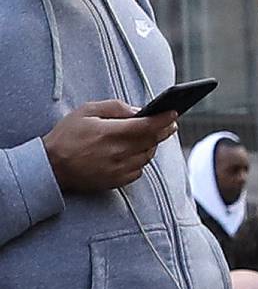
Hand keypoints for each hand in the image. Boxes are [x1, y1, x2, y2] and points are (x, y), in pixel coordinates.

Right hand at [42, 99, 174, 194]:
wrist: (52, 167)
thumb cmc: (67, 136)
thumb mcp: (86, 111)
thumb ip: (115, 108)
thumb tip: (140, 110)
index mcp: (110, 133)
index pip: (147, 126)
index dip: (163, 119)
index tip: (174, 113)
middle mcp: (118, 152)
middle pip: (152, 140)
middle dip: (163, 130)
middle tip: (170, 122)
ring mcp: (120, 169)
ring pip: (148, 155)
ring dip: (152, 144)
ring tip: (150, 135)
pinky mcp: (118, 181)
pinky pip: (140, 168)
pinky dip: (141, 158)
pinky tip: (135, 151)